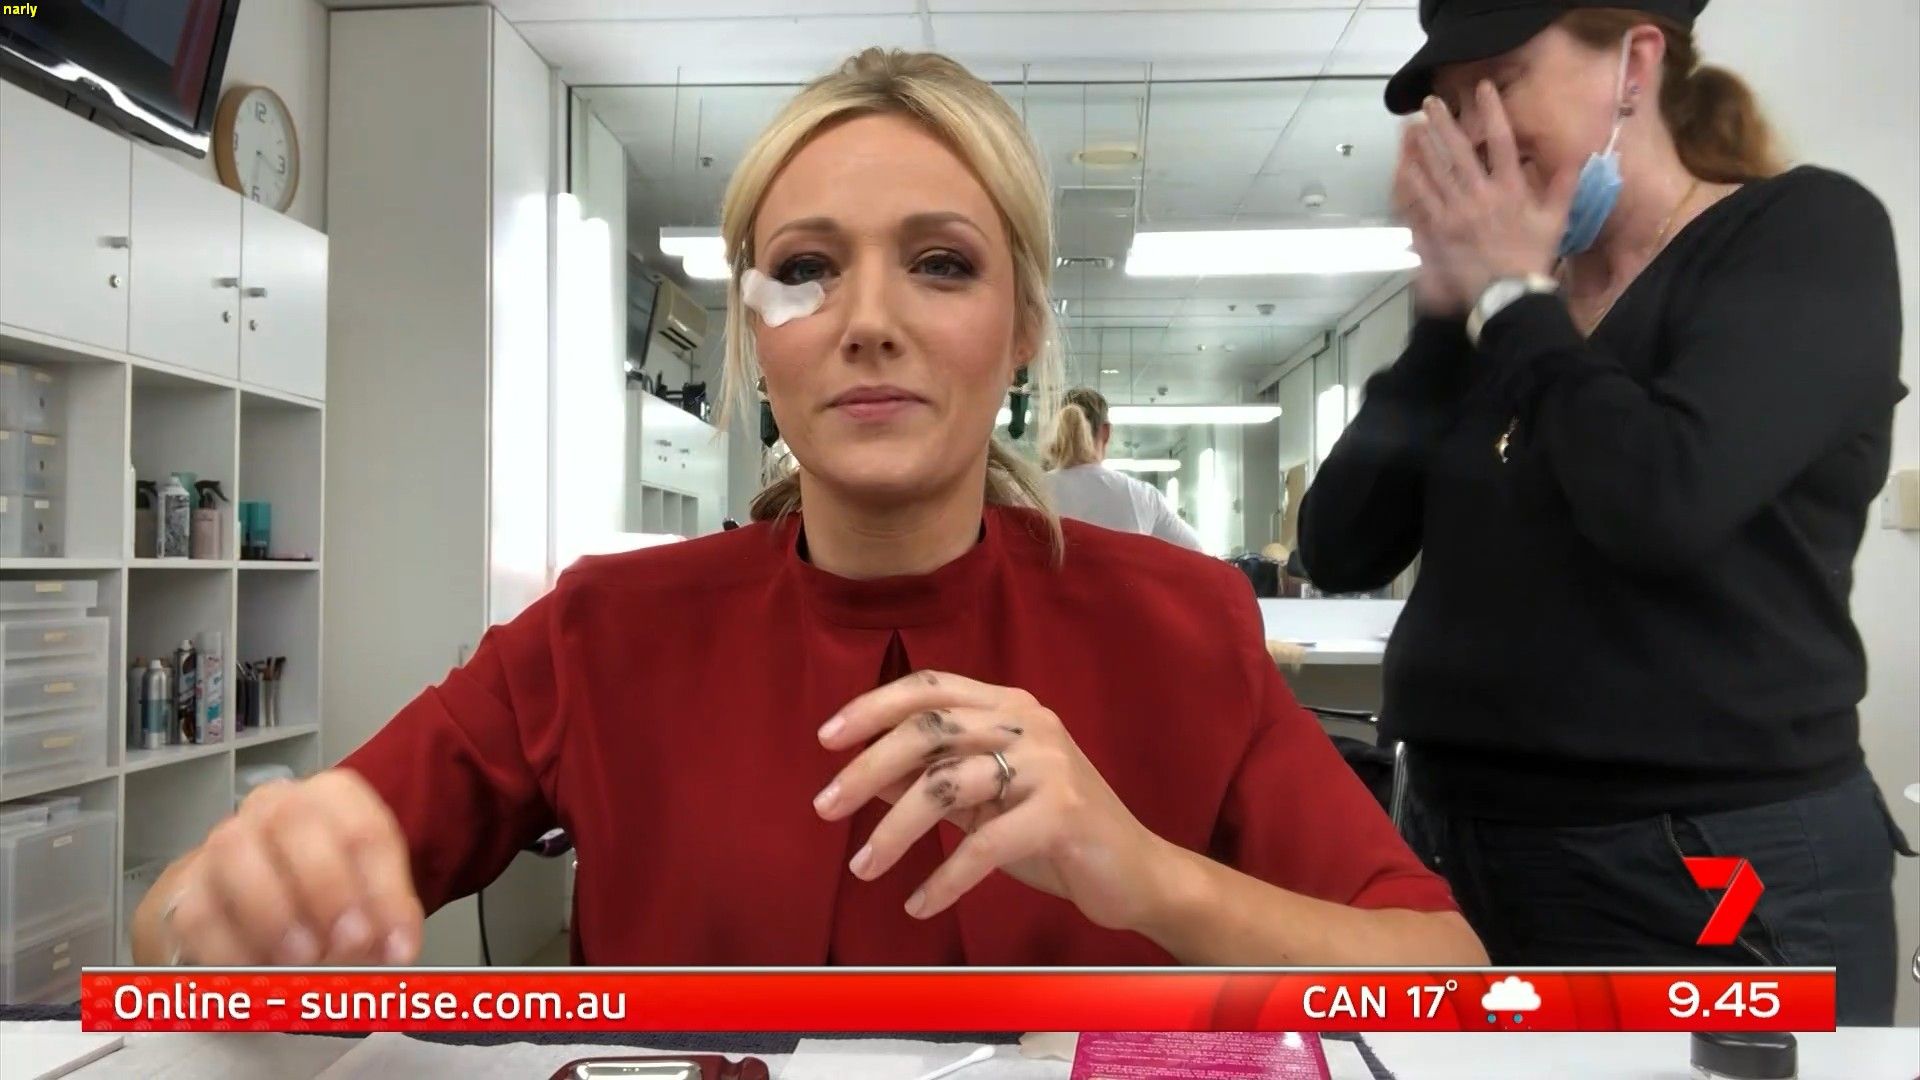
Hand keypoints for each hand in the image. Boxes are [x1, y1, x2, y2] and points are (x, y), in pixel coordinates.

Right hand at [134, 769, 423, 965]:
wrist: (255, 888)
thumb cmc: (323, 884)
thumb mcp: (370, 892)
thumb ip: (386, 916)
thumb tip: (394, 949)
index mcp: (332, 798)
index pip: (363, 828)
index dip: (386, 892)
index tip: (398, 945)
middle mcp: (274, 807)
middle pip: (292, 822)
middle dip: (326, 886)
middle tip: (349, 944)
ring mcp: (224, 842)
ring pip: (235, 855)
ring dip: (273, 914)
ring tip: (304, 961)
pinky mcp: (185, 888)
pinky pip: (199, 913)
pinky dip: (232, 950)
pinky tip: (262, 976)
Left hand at [813, 670, 1175, 931]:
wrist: (1136, 872)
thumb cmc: (1053, 835)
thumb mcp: (984, 802)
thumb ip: (932, 781)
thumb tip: (864, 778)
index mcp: (1009, 708)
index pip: (930, 689)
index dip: (873, 707)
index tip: (827, 738)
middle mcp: (1028, 723)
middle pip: (928, 730)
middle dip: (867, 768)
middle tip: (826, 806)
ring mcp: (1047, 763)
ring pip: (947, 786)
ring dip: (894, 832)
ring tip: (864, 867)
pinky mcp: (1061, 811)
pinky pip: (984, 844)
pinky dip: (944, 879)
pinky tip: (919, 905)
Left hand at [1398, 82, 1577, 312]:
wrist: (1508, 293)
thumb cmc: (1532, 258)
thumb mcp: (1555, 221)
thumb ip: (1563, 188)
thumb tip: (1577, 159)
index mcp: (1511, 189)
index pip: (1501, 141)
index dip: (1492, 112)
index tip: (1482, 89)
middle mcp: (1482, 195)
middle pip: (1459, 150)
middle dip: (1444, 123)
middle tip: (1430, 102)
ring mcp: (1458, 212)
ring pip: (1436, 171)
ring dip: (1423, 146)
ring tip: (1411, 126)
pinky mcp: (1440, 230)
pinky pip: (1423, 200)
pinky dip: (1412, 180)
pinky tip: (1403, 164)